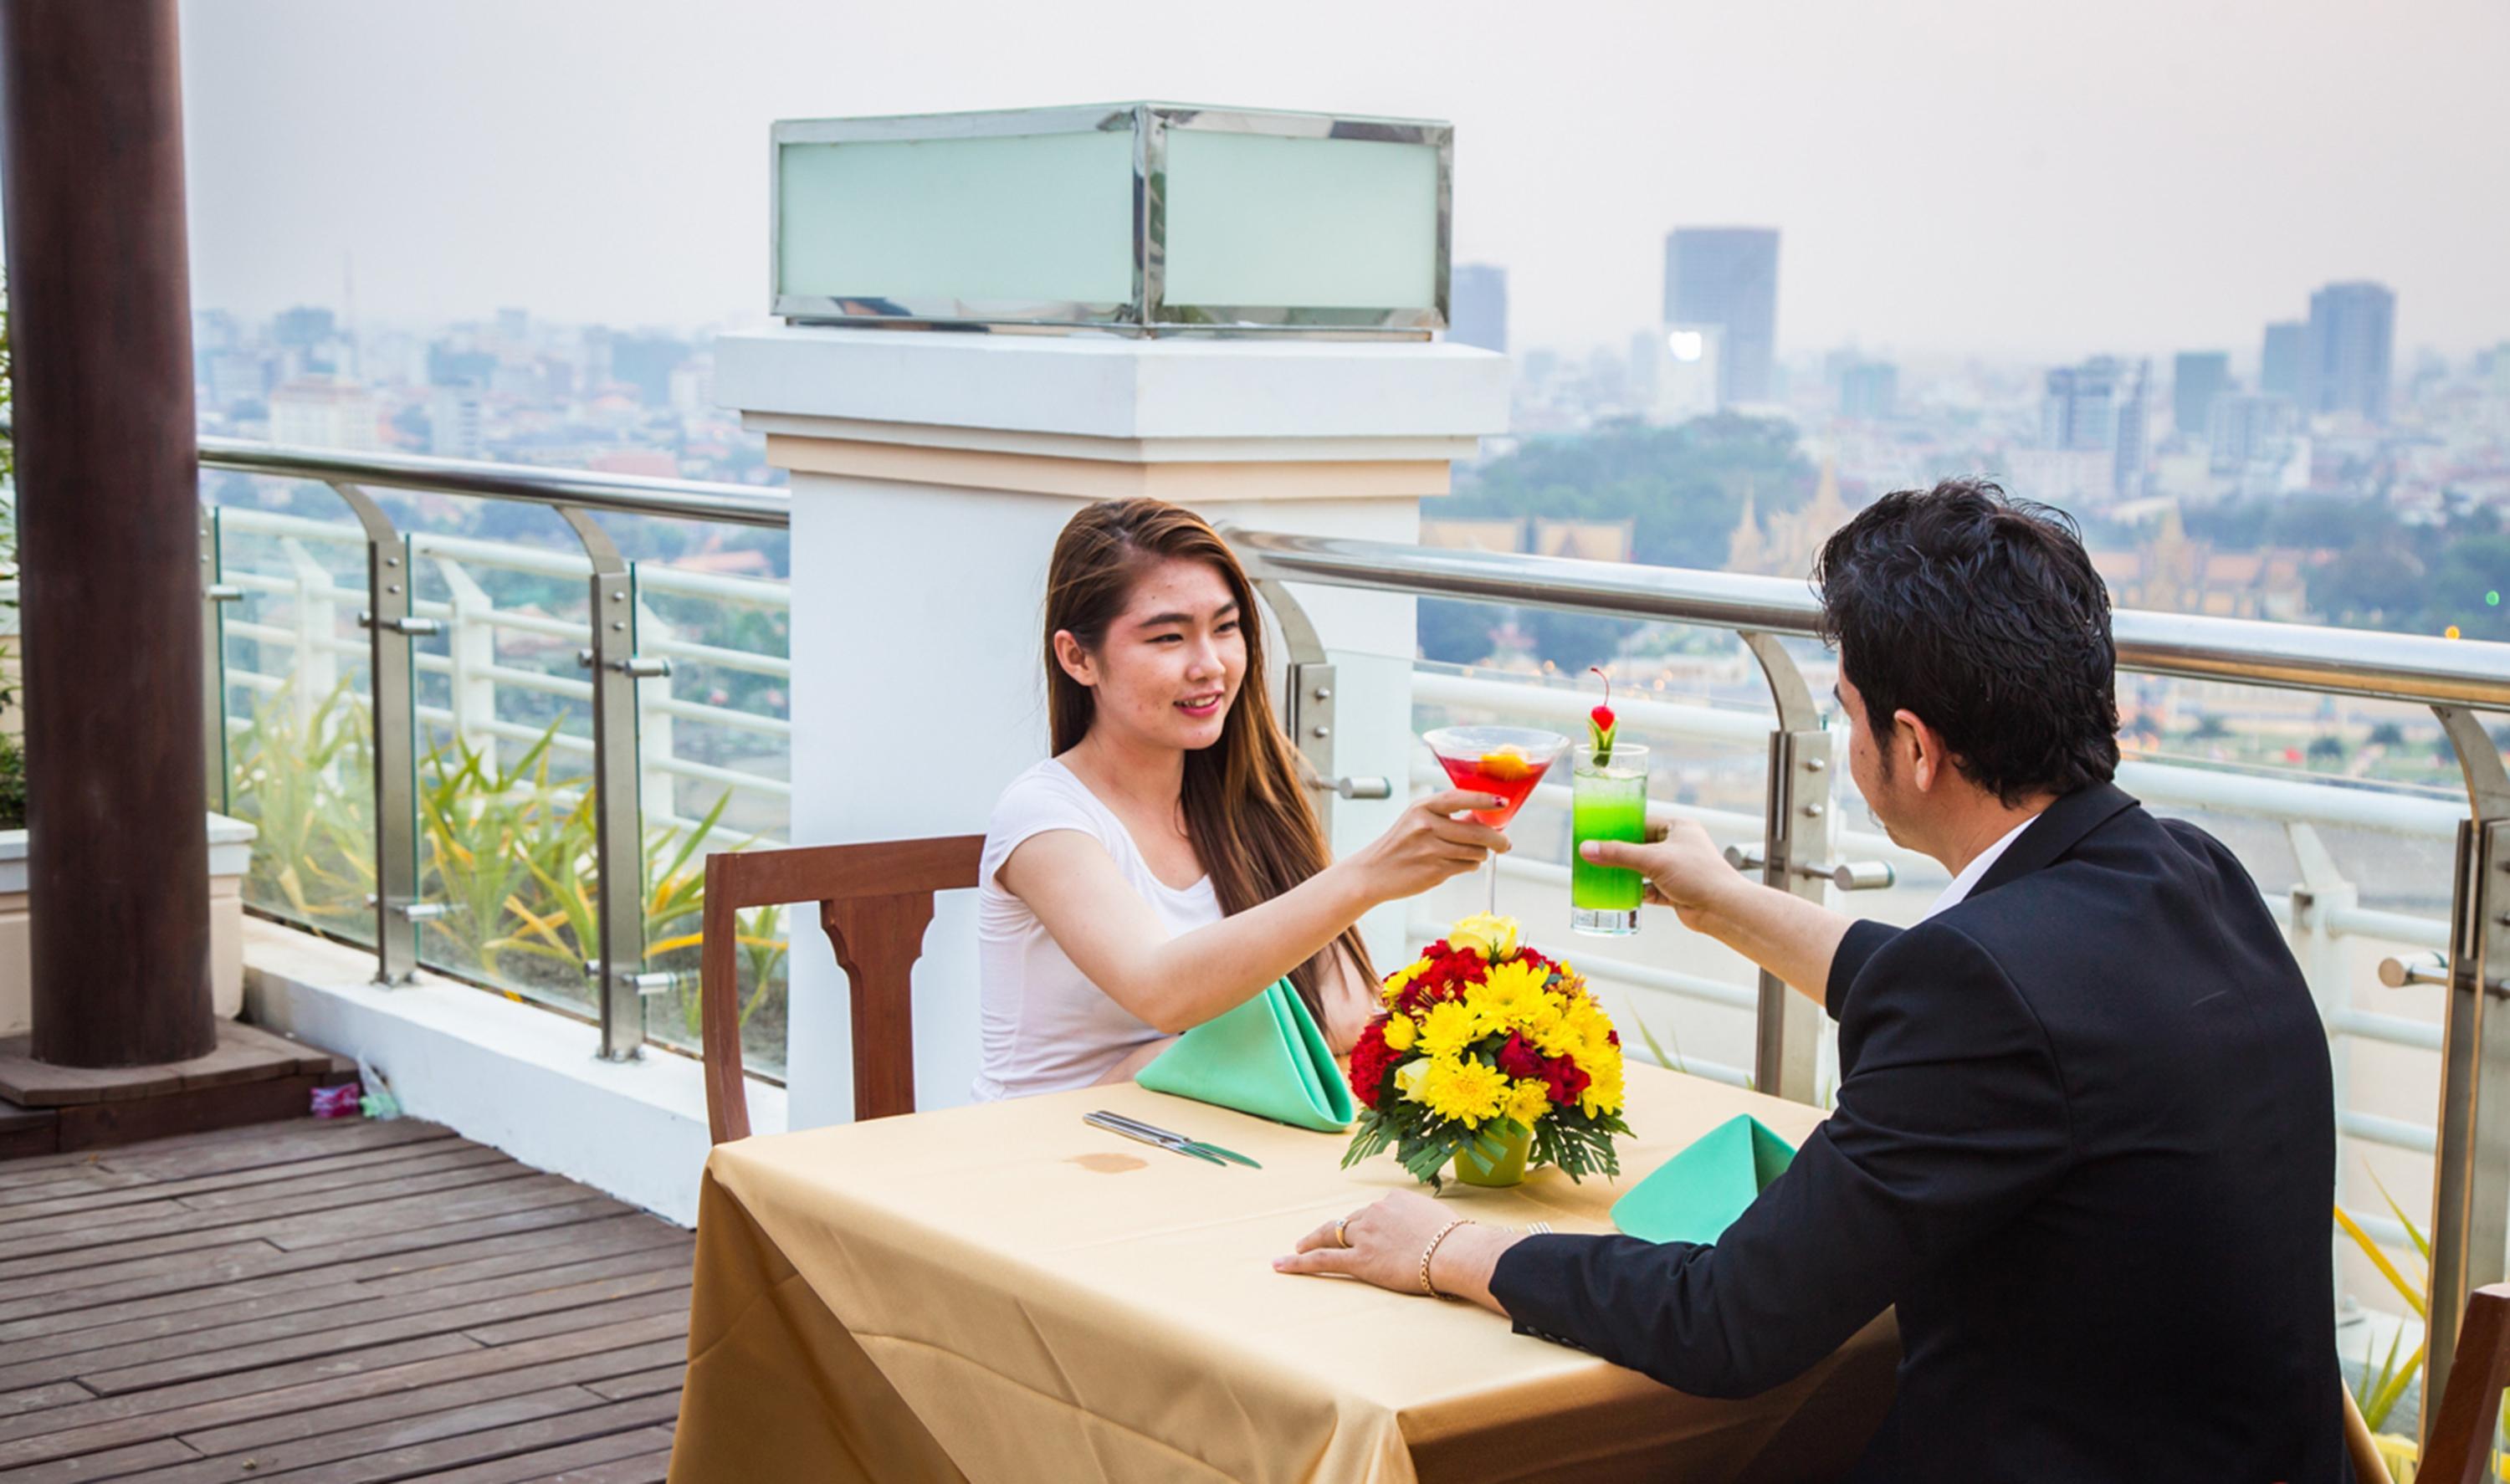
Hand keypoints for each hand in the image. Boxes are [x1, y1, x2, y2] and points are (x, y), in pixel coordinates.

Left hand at [1275, 1191, 1519, 1311]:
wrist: (1455, 1251)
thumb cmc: (1458, 1240)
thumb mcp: (1441, 1221)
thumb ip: (1426, 1223)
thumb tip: (1435, 1233)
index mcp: (1394, 1200)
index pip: (1374, 1211)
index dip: (1368, 1224)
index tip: (1366, 1231)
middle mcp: (1375, 1212)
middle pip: (1349, 1221)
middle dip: (1334, 1230)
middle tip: (1316, 1236)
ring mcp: (1365, 1235)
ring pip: (1331, 1235)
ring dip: (1313, 1241)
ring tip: (1298, 1248)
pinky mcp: (1360, 1259)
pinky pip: (1323, 1260)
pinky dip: (1299, 1262)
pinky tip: (1280, 1264)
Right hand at [1349, 788, 1511, 902]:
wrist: (1373, 873)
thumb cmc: (1399, 845)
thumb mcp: (1417, 820)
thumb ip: (1447, 816)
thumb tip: (1485, 817)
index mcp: (1423, 807)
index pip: (1460, 798)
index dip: (1485, 800)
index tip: (1502, 802)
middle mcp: (1427, 826)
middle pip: (1478, 831)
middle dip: (1498, 839)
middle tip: (1504, 843)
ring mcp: (1431, 849)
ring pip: (1476, 851)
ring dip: (1481, 854)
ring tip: (1472, 854)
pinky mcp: (1435, 870)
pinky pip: (1467, 867)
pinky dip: (1469, 866)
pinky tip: (1458, 864)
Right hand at [1579, 818, 1740, 930]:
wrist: (1722, 909)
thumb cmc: (1698, 875)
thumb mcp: (1653, 859)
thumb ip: (1618, 854)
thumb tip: (1587, 849)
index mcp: (1678, 828)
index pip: (1642, 822)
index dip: (1620, 827)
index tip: (1598, 831)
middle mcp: (1678, 846)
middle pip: (1640, 846)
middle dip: (1619, 853)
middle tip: (1595, 854)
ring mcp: (1677, 869)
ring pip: (1643, 868)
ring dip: (1625, 873)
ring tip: (1601, 873)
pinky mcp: (1674, 890)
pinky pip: (1648, 888)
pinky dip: (1634, 891)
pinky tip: (1618, 893)